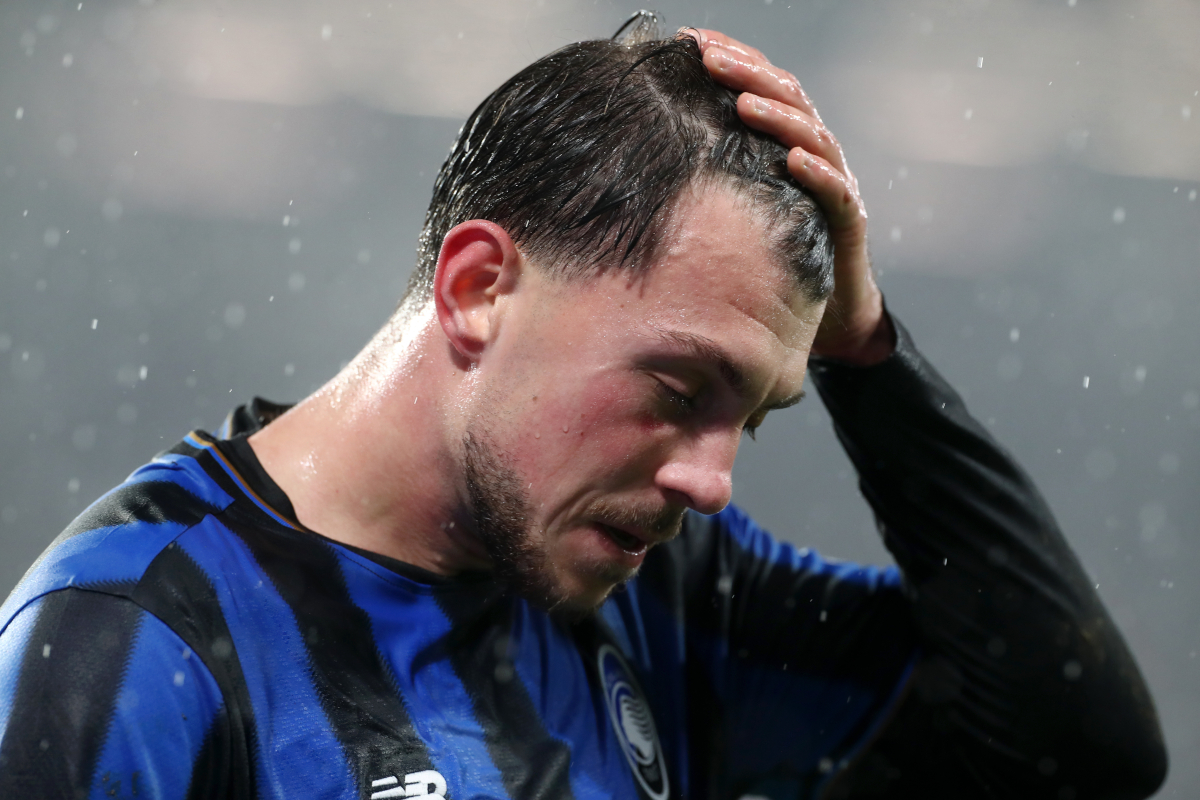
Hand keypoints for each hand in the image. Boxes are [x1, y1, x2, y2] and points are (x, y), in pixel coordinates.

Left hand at [686, 29, 894, 364]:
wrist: (829, 314)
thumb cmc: (772, 258)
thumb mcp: (733, 210)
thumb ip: (706, 179)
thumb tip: (639, 157)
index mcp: (786, 143)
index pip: (761, 86)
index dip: (733, 58)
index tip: (689, 40)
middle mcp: (815, 155)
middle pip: (787, 98)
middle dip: (748, 73)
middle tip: (708, 56)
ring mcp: (835, 185)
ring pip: (813, 136)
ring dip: (779, 116)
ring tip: (745, 102)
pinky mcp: (848, 222)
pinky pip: (837, 191)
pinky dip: (817, 173)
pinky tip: (793, 160)